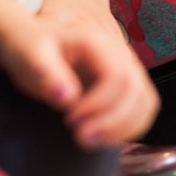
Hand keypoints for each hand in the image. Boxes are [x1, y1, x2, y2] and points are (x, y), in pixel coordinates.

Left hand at [37, 0, 159, 148]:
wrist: (43, 35)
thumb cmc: (35, 45)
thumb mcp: (30, 53)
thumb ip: (46, 73)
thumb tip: (68, 99)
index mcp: (98, 43)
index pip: (118, 77)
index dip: (98, 104)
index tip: (70, 119)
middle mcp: (122, 56)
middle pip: (137, 93)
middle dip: (111, 122)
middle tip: (80, 136)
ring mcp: (129, 71)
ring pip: (146, 104)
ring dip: (122, 129)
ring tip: (90, 140)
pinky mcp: (128, 87)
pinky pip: (142, 111)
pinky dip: (128, 129)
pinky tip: (101, 136)